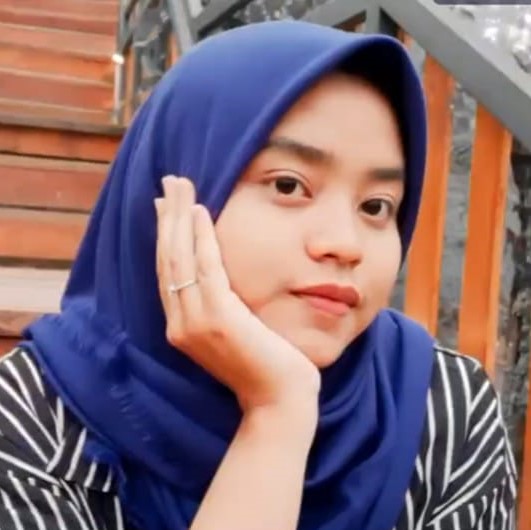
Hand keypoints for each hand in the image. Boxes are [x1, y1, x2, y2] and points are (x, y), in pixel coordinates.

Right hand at [155, 176, 320, 413]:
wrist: (280, 399)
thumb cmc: (263, 363)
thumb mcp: (234, 330)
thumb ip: (219, 304)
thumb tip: (216, 274)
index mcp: (182, 326)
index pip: (167, 271)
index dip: (164, 235)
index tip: (164, 205)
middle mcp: (180, 323)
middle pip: (167, 259)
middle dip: (166, 217)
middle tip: (168, 182)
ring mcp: (196, 322)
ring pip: (179, 259)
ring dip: (178, 218)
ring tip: (180, 186)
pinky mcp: (219, 318)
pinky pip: (206, 268)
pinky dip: (201, 238)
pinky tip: (200, 212)